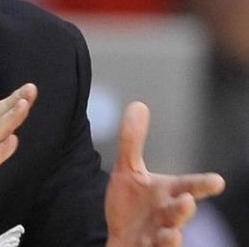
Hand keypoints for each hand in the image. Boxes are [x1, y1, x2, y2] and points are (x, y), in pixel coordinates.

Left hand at [105, 102, 224, 246]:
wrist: (119, 235)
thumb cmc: (131, 204)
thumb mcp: (128, 170)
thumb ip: (133, 140)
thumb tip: (138, 104)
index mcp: (167, 193)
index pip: (188, 186)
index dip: (202, 184)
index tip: (217, 181)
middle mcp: (166, 215)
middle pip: (178, 212)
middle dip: (183, 208)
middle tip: (187, 201)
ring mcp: (155, 236)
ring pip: (168, 237)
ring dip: (171, 235)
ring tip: (174, 232)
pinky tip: (161, 243)